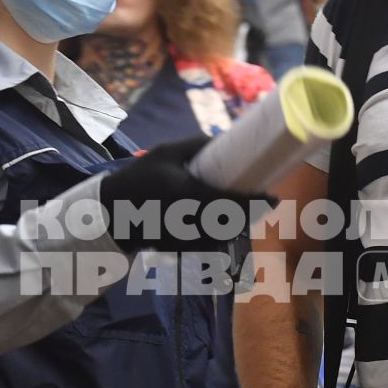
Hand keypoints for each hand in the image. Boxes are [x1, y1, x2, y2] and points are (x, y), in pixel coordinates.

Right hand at [98, 134, 262, 253]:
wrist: (113, 213)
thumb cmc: (139, 179)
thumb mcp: (165, 153)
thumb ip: (196, 145)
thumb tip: (225, 139)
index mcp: (190, 195)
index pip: (235, 203)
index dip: (258, 203)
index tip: (274, 196)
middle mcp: (193, 220)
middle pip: (236, 221)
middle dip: (251, 212)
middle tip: (261, 200)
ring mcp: (189, 238)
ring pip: (226, 233)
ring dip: (238, 222)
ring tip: (243, 208)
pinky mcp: (184, 248)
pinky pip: (212, 241)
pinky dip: (221, 231)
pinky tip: (221, 220)